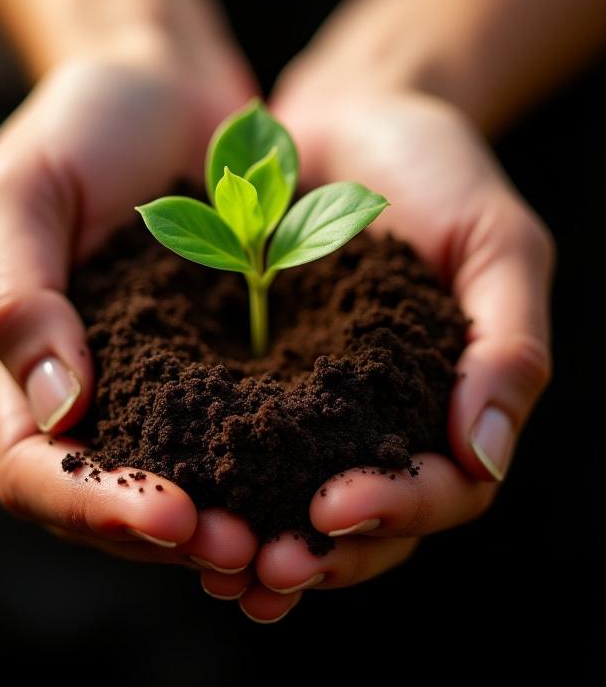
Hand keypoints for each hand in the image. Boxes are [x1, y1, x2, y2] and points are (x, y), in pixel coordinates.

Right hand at [0, 44, 259, 572]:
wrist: (165, 89)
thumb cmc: (84, 122)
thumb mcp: (26, 188)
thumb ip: (19, 295)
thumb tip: (58, 410)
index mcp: (15, 362)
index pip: (35, 469)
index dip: (95, 505)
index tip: (170, 515)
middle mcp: (82, 390)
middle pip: (108, 498)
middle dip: (168, 536)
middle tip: (244, 551)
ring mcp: (149, 383)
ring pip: (174, 484)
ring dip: (224, 520)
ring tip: (282, 542)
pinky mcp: (212, 364)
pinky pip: (230, 434)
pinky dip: (261, 470)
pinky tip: (309, 484)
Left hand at [228, 86, 553, 616]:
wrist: (349, 116)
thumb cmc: (436, 170)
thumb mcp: (495, 243)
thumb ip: (508, 346)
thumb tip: (486, 456)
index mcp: (447, 401)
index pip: (444, 489)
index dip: (398, 510)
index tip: (335, 506)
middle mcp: (380, 417)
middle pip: (365, 520)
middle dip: (321, 553)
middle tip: (267, 571)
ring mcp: (313, 401)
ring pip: (294, 500)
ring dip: (262, 540)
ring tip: (219, 567)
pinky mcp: (251, 374)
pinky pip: (234, 440)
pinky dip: (216, 480)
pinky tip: (179, 501)